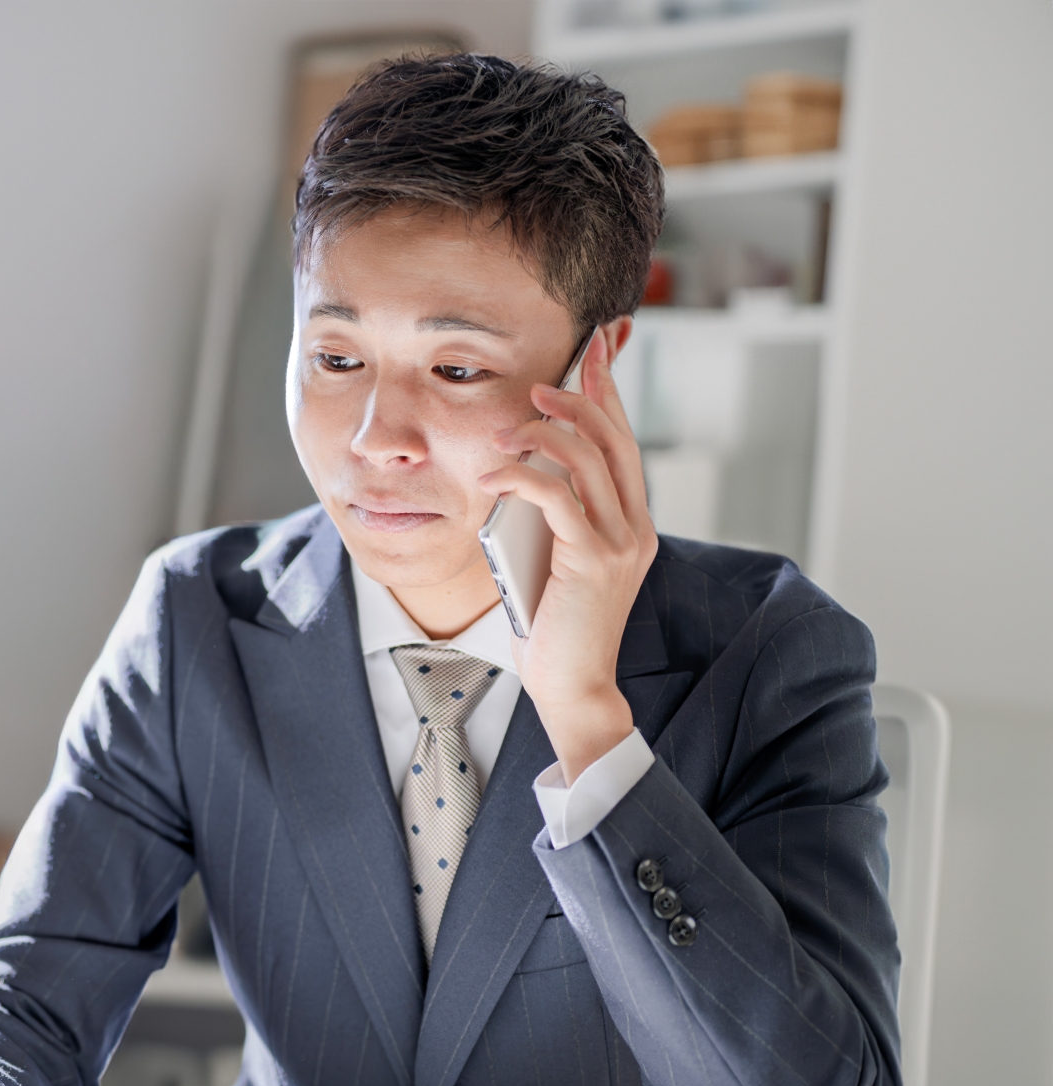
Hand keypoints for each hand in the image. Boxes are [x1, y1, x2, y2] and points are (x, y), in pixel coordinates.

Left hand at [478, 324, 657, 780]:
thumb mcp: (553, 558)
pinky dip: (524, 477)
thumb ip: (550, 516)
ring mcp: (621, 542)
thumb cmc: (554, 627)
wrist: (572, 686)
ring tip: (512, 427)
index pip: (623, 443)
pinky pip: (560, 498)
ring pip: (591, 460)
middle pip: (615, 439)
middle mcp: (636, 526)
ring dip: (548, 433)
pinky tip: (495, 474)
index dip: (609, 395)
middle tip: (547, 379)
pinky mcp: (595, 560)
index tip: (593, 354)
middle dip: (583, 398)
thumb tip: (521, 469)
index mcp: (631, 523)